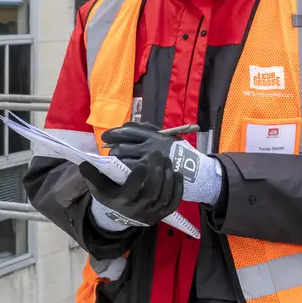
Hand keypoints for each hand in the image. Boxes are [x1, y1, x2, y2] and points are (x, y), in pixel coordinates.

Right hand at [79, 150, 182, 226]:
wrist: (122, 214)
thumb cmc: (110, 194)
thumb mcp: (98, 186)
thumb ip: (93, 175)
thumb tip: (83, 163)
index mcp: (121, 202)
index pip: (131, 191)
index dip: (138, 177)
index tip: (142, 161)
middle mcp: (138, 210)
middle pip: (151, 192)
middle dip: (156, 172)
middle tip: (158, 154)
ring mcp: (152, 213)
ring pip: (163, 196)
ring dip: (167, 177)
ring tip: (167, 160)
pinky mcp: (163, 214)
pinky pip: (173, 203)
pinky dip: (177, 189)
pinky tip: (176, 174)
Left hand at [103, 122, 224, 205]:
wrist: (193, 171)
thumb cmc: (178, 152)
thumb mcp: (166, 137)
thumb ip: (149, 132)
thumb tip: (127, 128)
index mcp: (154, 135)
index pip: (129, 130)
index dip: (115, 132)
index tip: (108, 136)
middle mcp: (149, 146)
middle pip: (122, 144)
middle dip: (112, 146)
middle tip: (108, 147)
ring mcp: (148, 161)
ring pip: (123, 158)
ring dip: (115, 158)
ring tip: (114, 159)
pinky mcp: (148, 174)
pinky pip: (129, 170)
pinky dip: (121, 169)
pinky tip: (119, 170)